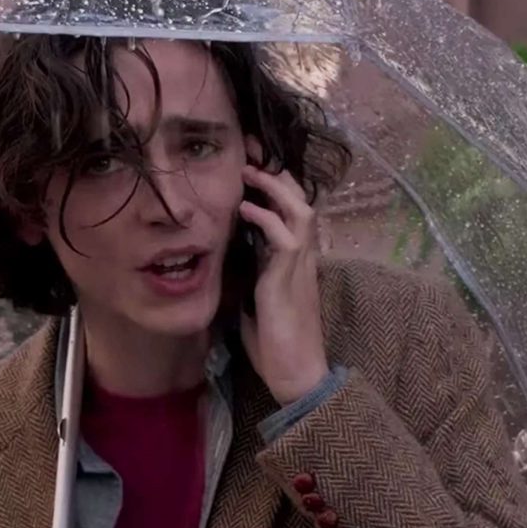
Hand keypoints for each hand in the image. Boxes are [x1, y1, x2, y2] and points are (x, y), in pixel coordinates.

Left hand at [238, 163, 329, 403]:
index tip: (251, 163)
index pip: (291, 211)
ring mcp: (300, 266)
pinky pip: (285, 237)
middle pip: (300, 201)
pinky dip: (265, 218)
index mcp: (295, 261)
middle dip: (276, 174)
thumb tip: (223, 263)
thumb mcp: (254, 304)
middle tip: (250, 152)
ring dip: (275, 188)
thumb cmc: (275, 345)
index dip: (276, 186)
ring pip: (300, 211)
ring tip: (250, 171)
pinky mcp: (291, 279)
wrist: (297, 374)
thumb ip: (246, 279)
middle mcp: (303, 257)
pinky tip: (244, 209)